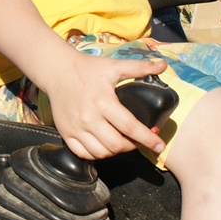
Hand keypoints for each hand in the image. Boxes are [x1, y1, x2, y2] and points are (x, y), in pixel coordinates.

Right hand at [43, 52, 167, 159]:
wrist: (57, 71)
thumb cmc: (87, 68)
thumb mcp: (114, 66)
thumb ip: (139, 67)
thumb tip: (163, 65)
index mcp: (103, 101)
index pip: (130, 126)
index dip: (147, 138)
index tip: (159, 145)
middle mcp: (89, 118)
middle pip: (116, 145)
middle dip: (132, 146)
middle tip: (138, 140)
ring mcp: (76, 128)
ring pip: (101, 153)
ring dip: (115, 151)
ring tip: (122, 142)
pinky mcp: (66, 133)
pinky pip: (83, 154)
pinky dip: (96, 154)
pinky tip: (103, 146)